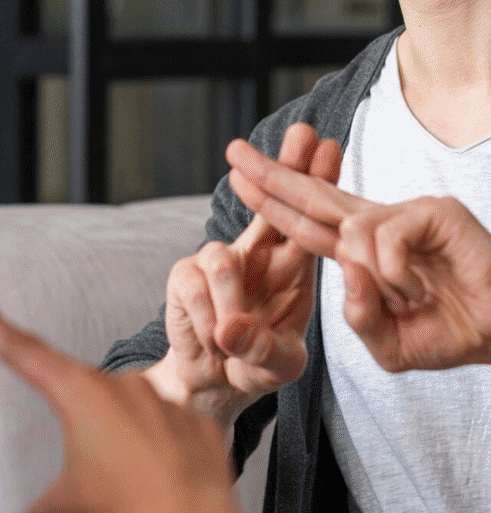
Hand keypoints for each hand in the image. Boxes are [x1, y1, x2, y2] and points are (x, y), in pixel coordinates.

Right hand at [0, 299, 250, 512]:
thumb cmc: (118, 511)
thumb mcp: (68, 509)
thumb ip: (45, 510)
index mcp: (78, 393)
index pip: (26, 354)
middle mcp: (122, 385)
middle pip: (91, 406)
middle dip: (91, 441)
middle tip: (99, 486)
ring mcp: (165, 401)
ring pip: (136, 423)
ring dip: (130, 453)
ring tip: (135, 497)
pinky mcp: (197, 424)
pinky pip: (176, 439)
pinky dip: (168, 462)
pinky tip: (167, 492)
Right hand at [152, 123, 341, 422]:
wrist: (210, 383)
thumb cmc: (254, 364)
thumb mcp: (278, 365)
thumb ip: (266, 352)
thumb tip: (232, 329)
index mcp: (290, 266)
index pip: (306, 217)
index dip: (316, 182)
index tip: (330, 146)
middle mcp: (255, 254)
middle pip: (269, 200)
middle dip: (283, 165)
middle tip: (302, 129)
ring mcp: (214, 261)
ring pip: (221, 258)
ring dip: (230, 308)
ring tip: (229, 342)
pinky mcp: (183, 277)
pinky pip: (195, 287)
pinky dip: (205, 323)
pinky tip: (212, 340)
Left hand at [226, 130, 490, 370]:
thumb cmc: (453, 334)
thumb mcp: (388, 343)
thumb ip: (358, 315)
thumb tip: (347, 267)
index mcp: (362, 252)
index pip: (306, 221)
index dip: (272, 200)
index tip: (237, 177)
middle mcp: (378, 225)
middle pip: (313, 195)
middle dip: (270, 173)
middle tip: (232, 152)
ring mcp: (406, 213)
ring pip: (351, 232)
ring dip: (375, 279)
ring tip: (412, 299)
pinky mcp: (434, 210)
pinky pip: (385, 238)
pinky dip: (397, 274)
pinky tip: (421, 288)